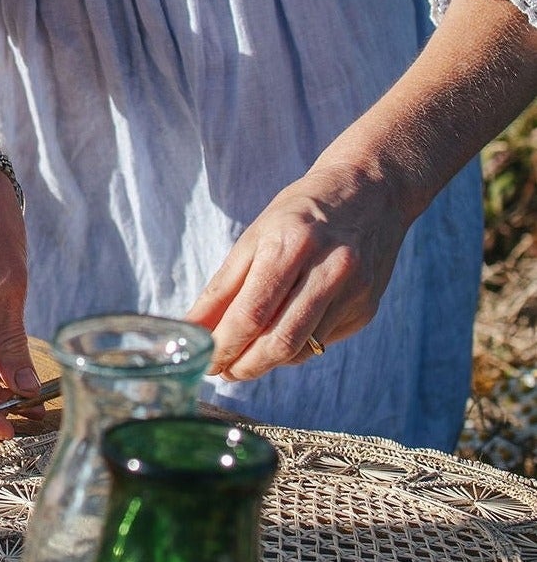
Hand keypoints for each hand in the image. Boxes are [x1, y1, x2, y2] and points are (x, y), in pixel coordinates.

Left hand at [185, 161, 409, 380]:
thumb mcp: (253, 240)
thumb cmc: (300, 215)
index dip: (224, 347)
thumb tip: (190, 331)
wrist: (371, 190)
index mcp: (292, 245)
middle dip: (245, 367)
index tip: (205, 363)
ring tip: (247, 353)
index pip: (251, 315)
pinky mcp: (367, 307)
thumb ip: (220, 290)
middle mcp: (330, 268)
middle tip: (224, 371)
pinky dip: (295, 347)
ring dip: (268, 361)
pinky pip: (322, 343)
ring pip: (302, 349)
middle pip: (280, 342)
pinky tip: (285, 328)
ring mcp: (354, 290)